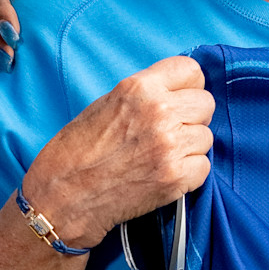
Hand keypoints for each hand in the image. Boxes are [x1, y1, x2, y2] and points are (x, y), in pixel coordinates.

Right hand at [21, 57, 213, 252]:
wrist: (62, 198)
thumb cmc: (76, 153)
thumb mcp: (105, 104)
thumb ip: (144, 95)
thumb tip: (174, 93)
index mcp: (139, 88)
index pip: (191, 71)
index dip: (187, 86)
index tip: (180, 98)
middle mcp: (159, 112)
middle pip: (205, 103)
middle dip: (192, 117)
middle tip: (170, 132)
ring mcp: (170, 145)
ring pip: (206, 136)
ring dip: (190, 147)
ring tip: (160, 156)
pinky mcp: (176, 177)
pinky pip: (204, 166)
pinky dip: (189, 173)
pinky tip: (164, 174)